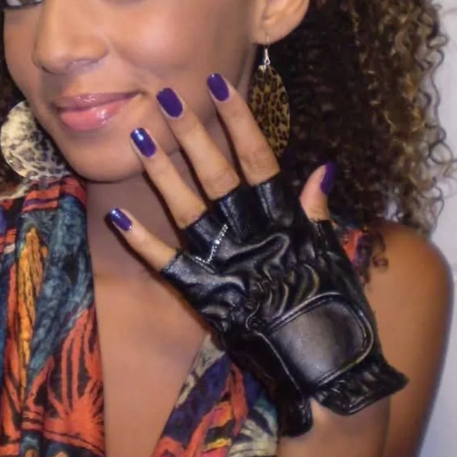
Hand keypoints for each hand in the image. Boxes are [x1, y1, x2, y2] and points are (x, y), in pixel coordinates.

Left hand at [106, 73, 407, 435]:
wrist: (330, 369)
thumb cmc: (339, 312)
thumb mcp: (334, 254)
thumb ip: (318, 212)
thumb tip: (322, 168)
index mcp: (288, 219)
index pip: (259, 157)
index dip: (238, 120)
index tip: (220, 86)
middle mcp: (255, 233)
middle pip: (217, 173)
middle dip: (192, 132)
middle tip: (166, 96)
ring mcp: (229, 264)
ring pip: (189, 208)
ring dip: (163, 172)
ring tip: (139, 136)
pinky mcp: (209, 297)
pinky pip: (169, 265)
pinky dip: (142, 240)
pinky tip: (116, 213)